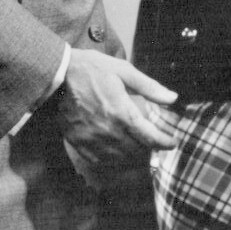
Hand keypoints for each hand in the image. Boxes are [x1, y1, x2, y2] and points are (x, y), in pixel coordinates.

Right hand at [57, 49, 177, 188]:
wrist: (58, 76)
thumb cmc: (93, 70)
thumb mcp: (124, 71)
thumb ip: (149, 87)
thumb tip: (173, 98)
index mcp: (122, 112)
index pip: (149, 137)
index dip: (164, 143)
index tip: (172, 143)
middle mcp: (108, 131)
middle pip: (136, 150)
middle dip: (149, 148)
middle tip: (154, 141)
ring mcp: (91, 139)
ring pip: (119, 158)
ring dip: (132, 154)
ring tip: (138, 146)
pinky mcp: (78, 142)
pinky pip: (99, 159)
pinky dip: (112, 158)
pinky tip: (117, 150)